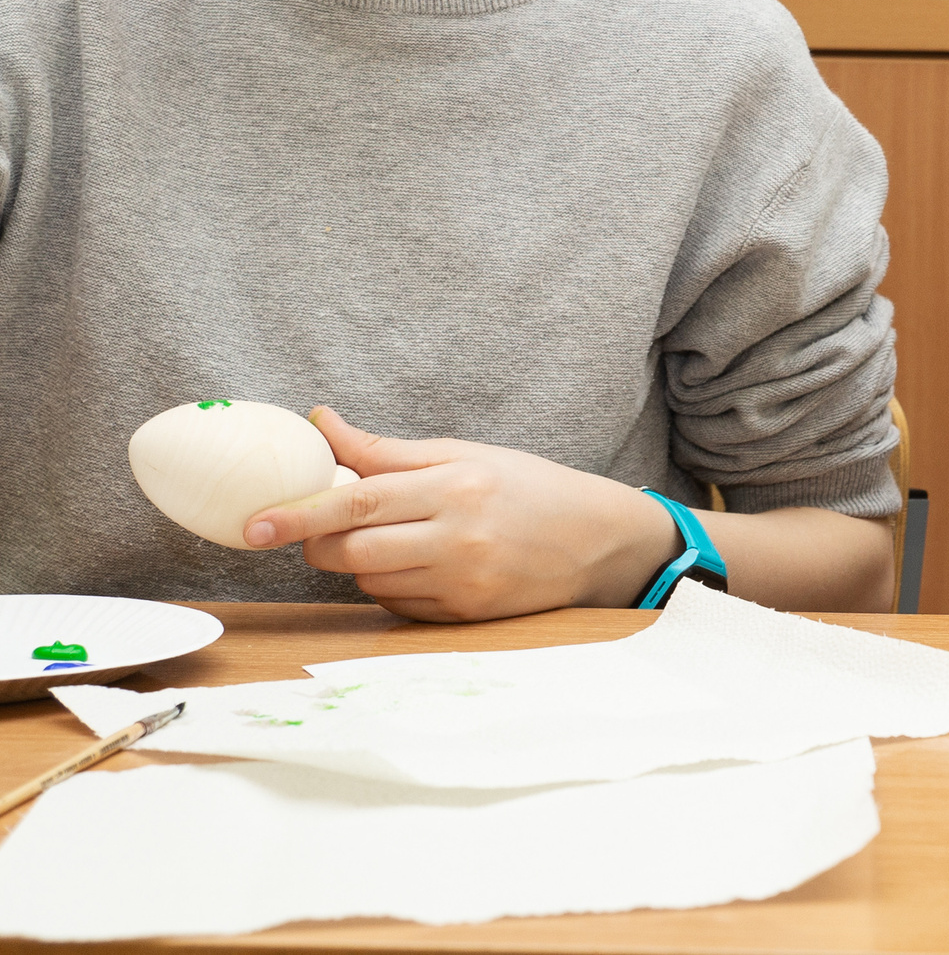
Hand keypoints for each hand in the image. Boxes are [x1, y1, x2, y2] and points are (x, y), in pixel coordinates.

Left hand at [244, 408, 678, 622]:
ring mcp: (463, 582)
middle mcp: (459, 537)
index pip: (359, 501)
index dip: (300, 512)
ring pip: (369, 581)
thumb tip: (319, 424)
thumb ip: (385, 451)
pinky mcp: (465, 616)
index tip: (255, 523)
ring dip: (360, 562)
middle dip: (322, 540)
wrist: (600, 539)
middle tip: (327, 524)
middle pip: (351, 550)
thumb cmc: (529, 487)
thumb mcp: (463, 454)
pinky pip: (397, 605)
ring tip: (396, 538)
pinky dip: (392, 585)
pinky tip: (422, 564)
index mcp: (456, 486)